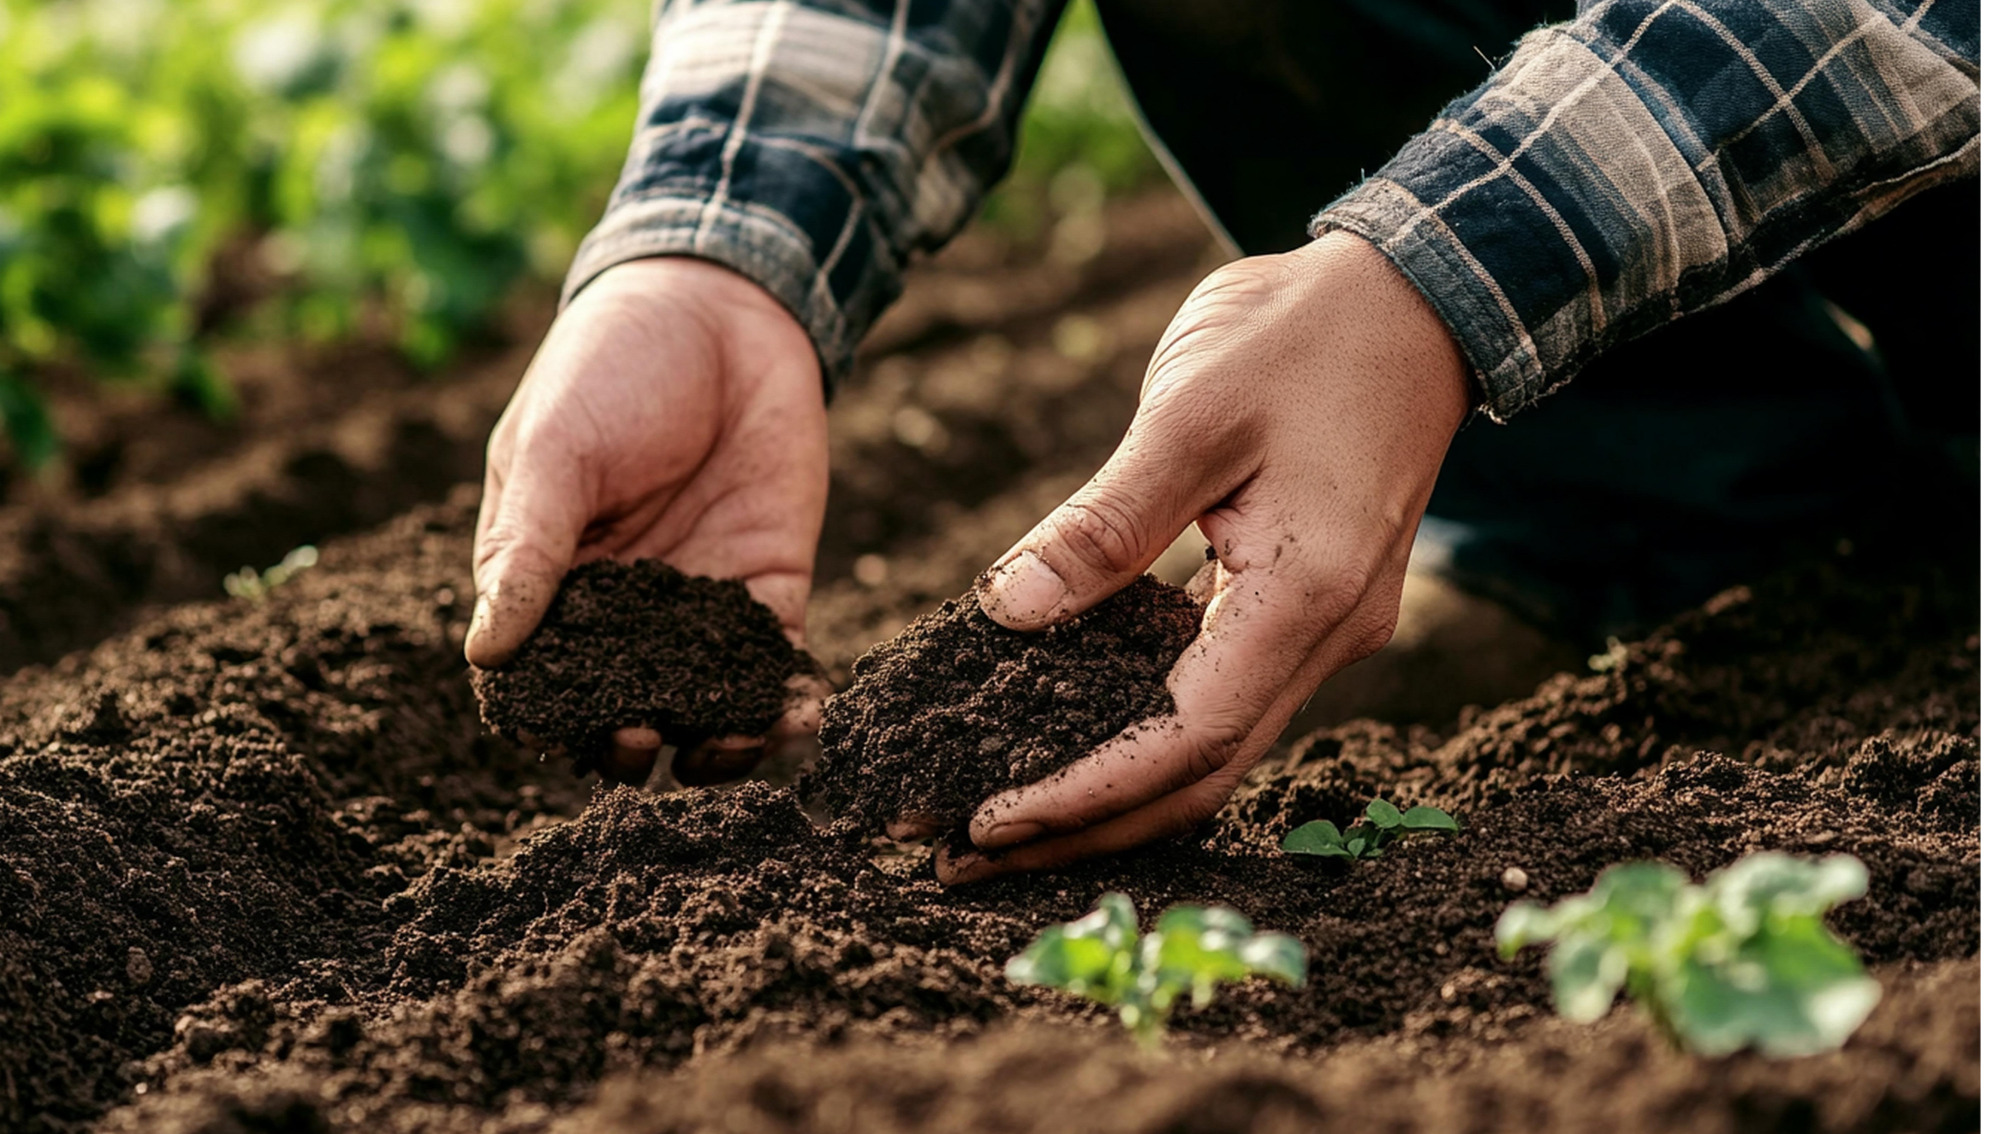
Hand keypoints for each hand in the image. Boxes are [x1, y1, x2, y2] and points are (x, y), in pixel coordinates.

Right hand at [466, 257, 828, 784]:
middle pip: (622, 706)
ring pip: (703, 702)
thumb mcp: (556, 450)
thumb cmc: (610, 367)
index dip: (551, 716)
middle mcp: (623, 610)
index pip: (542, 675)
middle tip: (644, 737)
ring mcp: (699, 605)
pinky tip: (800, 716)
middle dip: (632, 738)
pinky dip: (788, 700)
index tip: (567, 736)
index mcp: (551, 582)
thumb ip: (530, 548)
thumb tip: (486, 651)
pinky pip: (777, 663)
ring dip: (716, 740)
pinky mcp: (770, 589)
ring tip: (728, 748)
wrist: (722, 308)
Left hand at [937, 232, 1469, 882]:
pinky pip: (1220, 694)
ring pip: (1212, 747)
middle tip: (967, 855)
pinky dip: (1143, 731)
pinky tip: (1069, 735)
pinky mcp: (1307, 605)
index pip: (1188, 737)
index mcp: (1307, 592)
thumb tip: (1010, 609)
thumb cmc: (1305, 334)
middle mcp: (1329, 633)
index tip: (988, 819)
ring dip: (1112, 792)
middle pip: (1201, 774)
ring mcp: (1326, 626)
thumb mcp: (1190, 411)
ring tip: (1002, 816)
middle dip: (1087, 827)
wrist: (1416, 299)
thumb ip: (1106, 522)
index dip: (1086, 792)